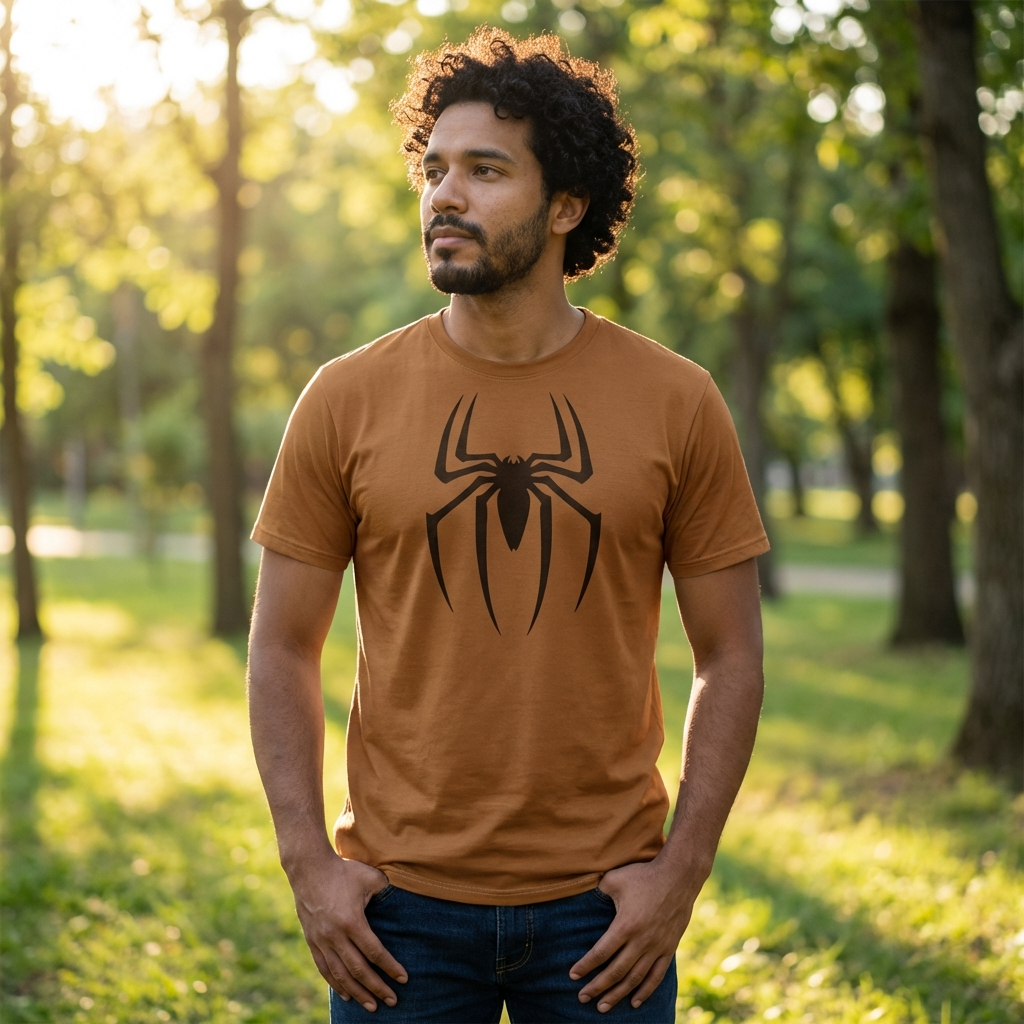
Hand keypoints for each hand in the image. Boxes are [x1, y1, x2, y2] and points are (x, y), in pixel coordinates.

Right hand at [288, 852, 406, 1010]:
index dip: (390, 967)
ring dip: (357, 992)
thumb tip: (402, 899)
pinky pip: (324, 968)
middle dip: (377, 987)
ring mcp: (322, 940)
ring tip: (371, 1006)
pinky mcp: (312, 940)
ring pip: (341, 974)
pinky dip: (336, 984)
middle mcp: (335, 935)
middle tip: (392, 1001)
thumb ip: (386, 890)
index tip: (403, 979)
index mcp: (352, 921)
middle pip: (359, 969)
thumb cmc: (343, 870)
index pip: (375, 952)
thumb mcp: (370, 876)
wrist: (309, 868)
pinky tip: (346, 994)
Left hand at [570, 858, 703, 1012]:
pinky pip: (656, 975)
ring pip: (635, 978)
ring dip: (618, 994)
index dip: (586, 966)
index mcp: (625, 925)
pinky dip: (645, 991)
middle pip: (616, 971)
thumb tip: (587, 897)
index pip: (601, 953)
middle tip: (582, 998)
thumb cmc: (644, 875)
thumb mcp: (615, 878)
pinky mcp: (669, 948)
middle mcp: (641, 941)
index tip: (573, 976)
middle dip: (597, 987)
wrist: (679, 876)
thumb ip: (599, 891)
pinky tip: (634, 1002)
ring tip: (603, 1007)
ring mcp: (657, 947)